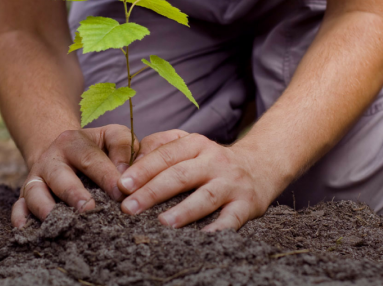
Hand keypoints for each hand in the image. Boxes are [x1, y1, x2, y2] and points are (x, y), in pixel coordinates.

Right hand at [12, 124, 138, 227]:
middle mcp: (51, 159)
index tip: (121, 193)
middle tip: (89, 209)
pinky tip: (26, 229)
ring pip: (35, 192)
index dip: (106, 175)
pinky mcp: (25, 195)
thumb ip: (123, 148)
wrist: (63, 151)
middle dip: (74, 194)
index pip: (90, 158)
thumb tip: (126, 176)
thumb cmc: (96, 148)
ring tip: (62, 223)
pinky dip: (20, 217)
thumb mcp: (111, 136)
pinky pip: (18, 206)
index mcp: (73, 142)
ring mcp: (36, 178)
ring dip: (46, 208)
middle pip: (60, 176)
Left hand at [118, 130, 277, 230]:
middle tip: (129, 207)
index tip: (122, 185)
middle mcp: (214, 161)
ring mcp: (231, 183)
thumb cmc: (211, 161)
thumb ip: (160, 147)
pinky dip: (218, 228)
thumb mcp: (189, 145)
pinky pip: (232, 218)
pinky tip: (202, 237)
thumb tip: (129, 161)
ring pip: (205, 196)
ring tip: (162, 222)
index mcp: (196, 144)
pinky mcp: (247, 204)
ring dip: (183, 211)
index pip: (166, 155)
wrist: (261, 166)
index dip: (142, 170)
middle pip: (180, 175)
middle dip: (152, 192)